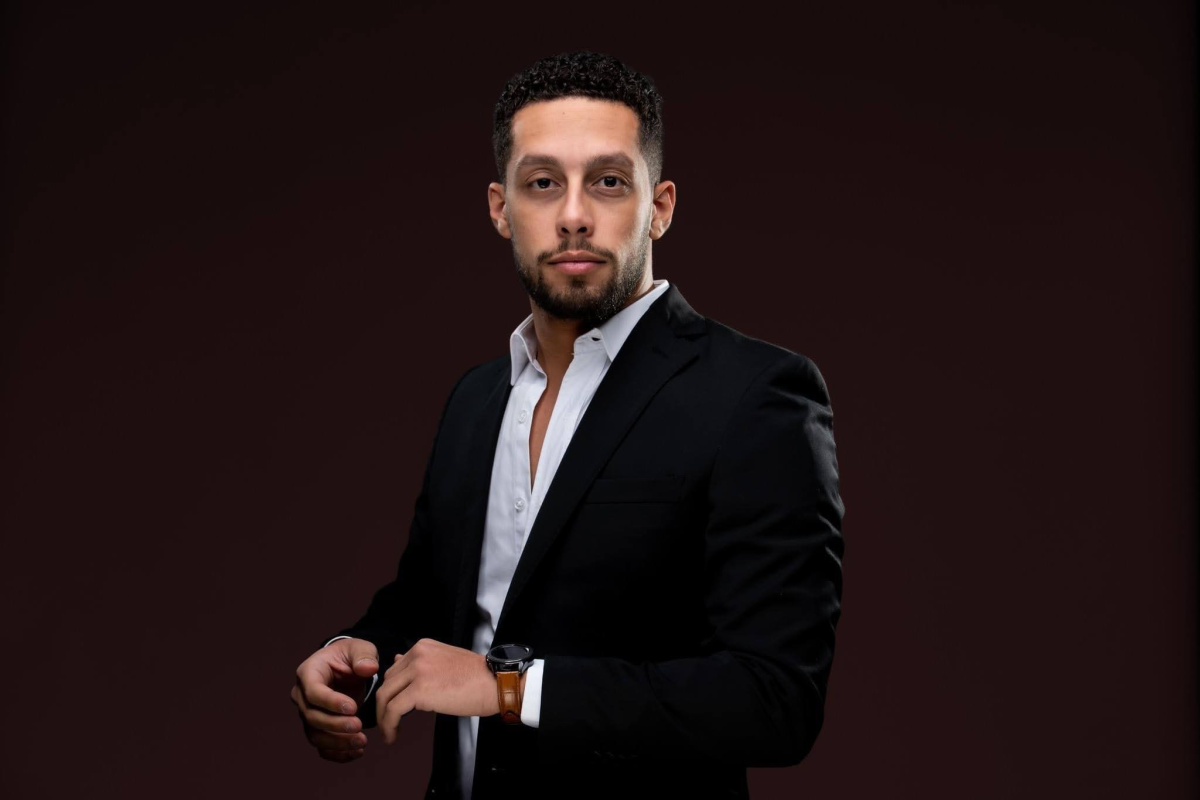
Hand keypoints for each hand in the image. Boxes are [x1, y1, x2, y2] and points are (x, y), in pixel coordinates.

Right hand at [291, 637, 378, 762]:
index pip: (313, 692)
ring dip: (337, 743)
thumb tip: (368, 669)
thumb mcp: (359, 648)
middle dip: (336, 725)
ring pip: (315, 735)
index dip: (331, 702)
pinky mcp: (316, 728)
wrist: (346, 668)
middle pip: (312, 716)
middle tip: (359, 726)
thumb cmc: (350, 656)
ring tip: (361, 742)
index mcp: (309, 672)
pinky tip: (356, 752)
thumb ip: (364, 655)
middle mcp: (302, 695)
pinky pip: (322, 746)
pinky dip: (337, 753)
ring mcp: (307, 714)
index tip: (353, 708)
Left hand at [375, 638, 499, 744]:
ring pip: (385, 696)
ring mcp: (417, 671)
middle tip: (387, 721)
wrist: (495, 683)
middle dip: (384, 704)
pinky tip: (393, 735)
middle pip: (387, 682)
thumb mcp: (446, 661)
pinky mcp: (419, 690)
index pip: (395, 669)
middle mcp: (417, 654)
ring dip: (383, 717)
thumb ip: (421, 663)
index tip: (391, 706)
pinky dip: (389, 725)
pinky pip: (393, 710)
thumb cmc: (477, 677)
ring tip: (389, 732)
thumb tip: (398, 662)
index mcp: (423, 646)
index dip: (391, 690)